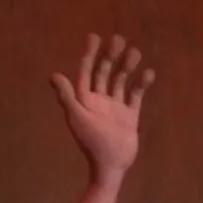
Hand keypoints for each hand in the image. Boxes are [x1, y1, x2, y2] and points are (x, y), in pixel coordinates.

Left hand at [50, 33, 154, 178]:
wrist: (111, 165)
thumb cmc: (92, 143)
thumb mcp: (78, 118)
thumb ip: (66, 96)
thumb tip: (53, 75)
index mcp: (84, 100)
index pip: (86, 71)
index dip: (89, 54)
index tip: (95, 36)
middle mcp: (99, 100)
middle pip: (104, 72)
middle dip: (110, 55)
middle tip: (118, 39)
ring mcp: (115, 107)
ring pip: (121, 81)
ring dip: (127, 66)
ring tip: (135, 52)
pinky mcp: (129, 115)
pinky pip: (136, 95)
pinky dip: (141, 83)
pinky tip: (148, 73)